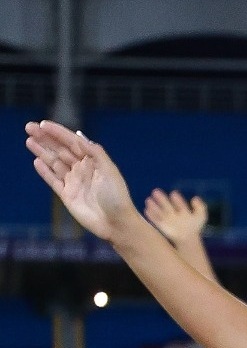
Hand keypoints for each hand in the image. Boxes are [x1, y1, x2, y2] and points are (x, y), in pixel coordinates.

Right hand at [26, 120, 141, 242]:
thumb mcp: (110, 171)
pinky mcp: (67, 195)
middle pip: (60, 150)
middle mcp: (83, 169)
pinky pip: (53, 180)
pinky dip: (44, 171)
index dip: (58, 132)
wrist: (116, 223)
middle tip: (28, 127)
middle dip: (45, 138)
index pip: (72, 142)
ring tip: (29, 140)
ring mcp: (74, 182)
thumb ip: (95, 153)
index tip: (43, 124)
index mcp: (94, 161)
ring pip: (54, 163)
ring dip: (42, 151)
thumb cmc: (117, 197)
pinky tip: (36, 161)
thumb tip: (79, 137)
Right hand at [145, 189, 207, 243]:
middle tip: (155, 191)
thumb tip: (195, 198)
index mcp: (182, 210)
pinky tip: (147, 209)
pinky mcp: (161, 225)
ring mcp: (167, 219)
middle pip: (166, 205)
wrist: (188, 240)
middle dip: (161, 199)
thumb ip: (200, 207)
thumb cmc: (194, 227)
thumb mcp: (201, 216)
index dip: (177, 199)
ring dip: (154, 206)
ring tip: (148, 200)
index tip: (174, 194)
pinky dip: (151, 215)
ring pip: (159, 211)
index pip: (179, 204)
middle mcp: (173, 213)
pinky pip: (155, 220)